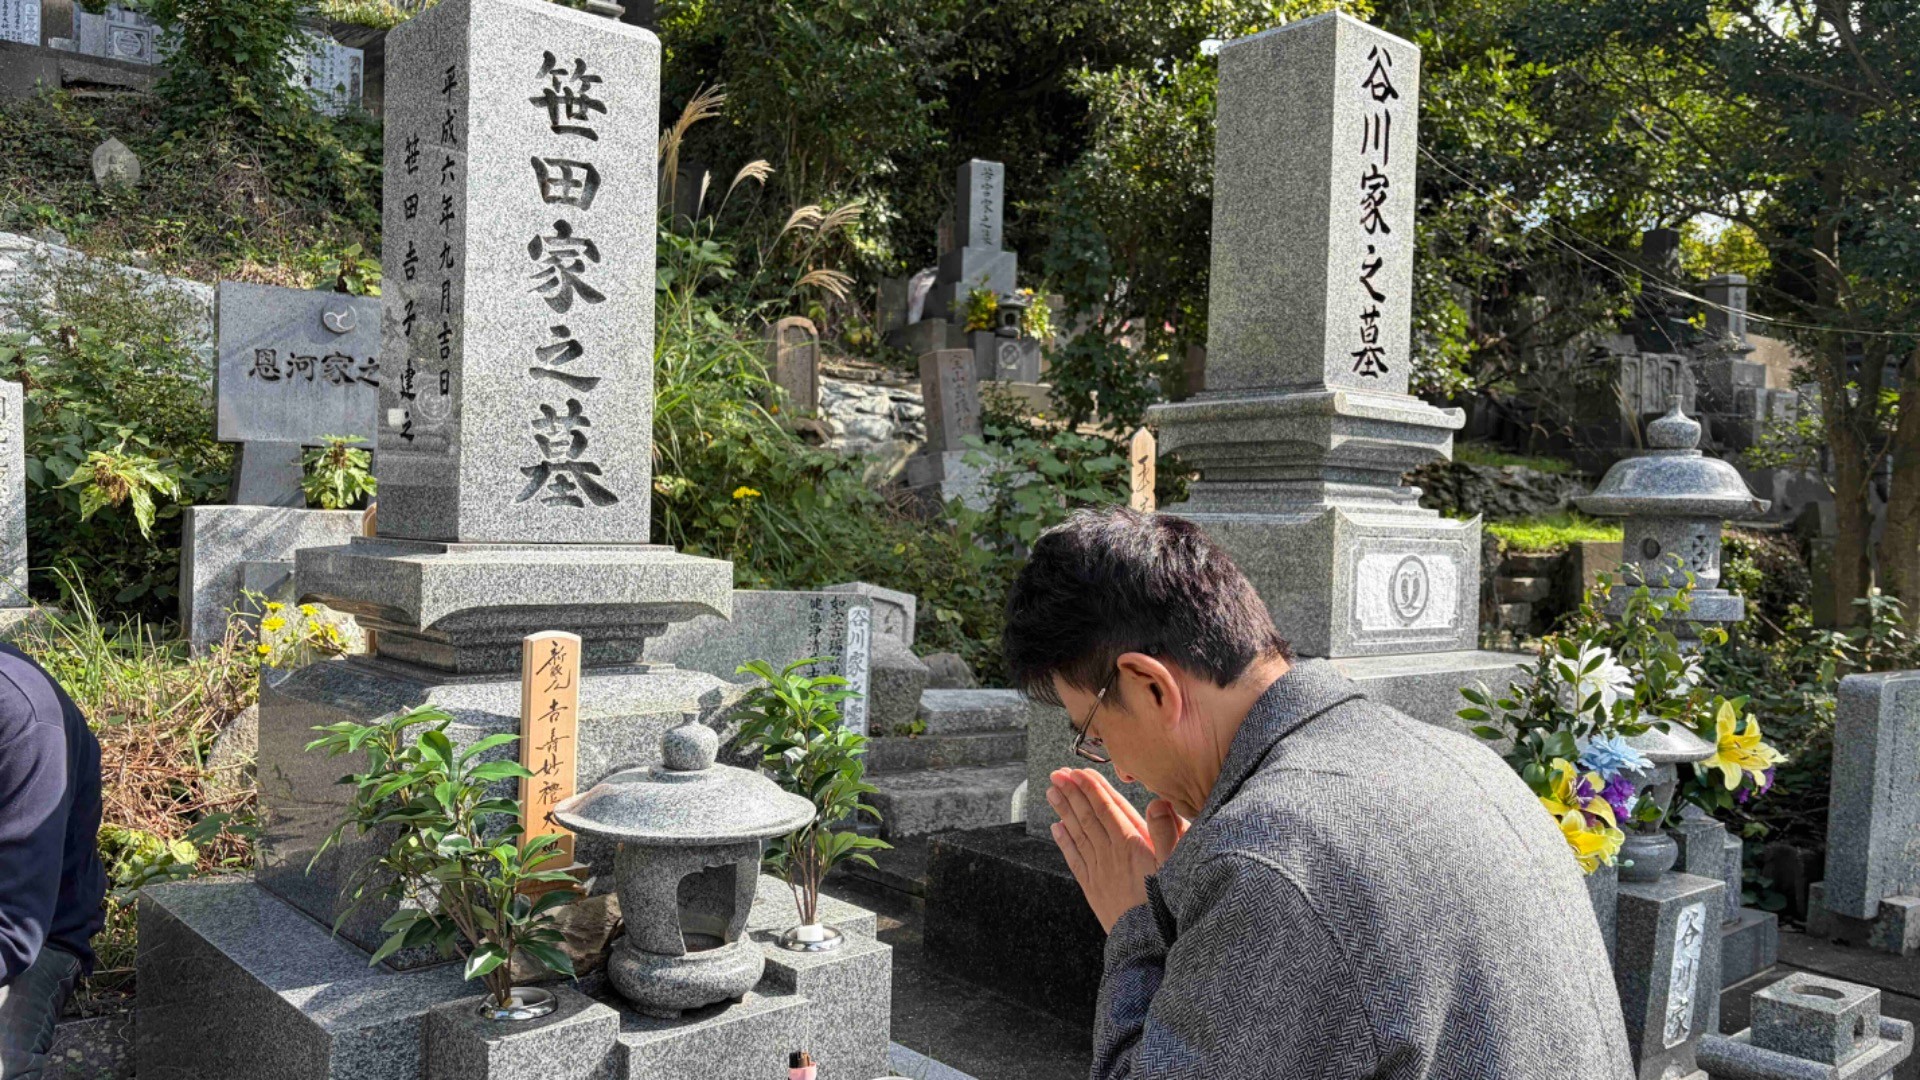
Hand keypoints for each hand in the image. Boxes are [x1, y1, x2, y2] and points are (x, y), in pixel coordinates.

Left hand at [1047, 769, 1188, 932]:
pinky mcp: (1093, 888)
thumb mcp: (1177, 867)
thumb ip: (1169, 833)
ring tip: (1051, 792)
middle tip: (1057, 774)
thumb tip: (1158, 802)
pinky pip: (1074, 859)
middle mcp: (1110, 855)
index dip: (1092, 789)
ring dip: (1064, 811)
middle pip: (1088, 817)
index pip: (1107, 809)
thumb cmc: (1167, 906)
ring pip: (1077, 834)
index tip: (1079, 772)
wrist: (1147, 945)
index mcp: (1131, 846)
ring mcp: (1098, 871)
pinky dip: (1064, 841)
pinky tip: (1057, 828)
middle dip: (1072, 793)